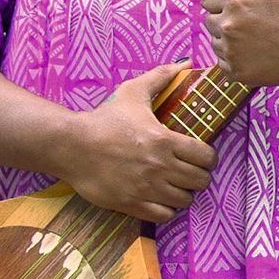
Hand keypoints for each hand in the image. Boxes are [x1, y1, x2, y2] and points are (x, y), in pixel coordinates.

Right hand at [58, 63, 218, 222]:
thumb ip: (161, 78)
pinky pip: (164, 215)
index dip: (208, 158)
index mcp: (165, 140)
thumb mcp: (133, 93)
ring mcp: (146, 188)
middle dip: (198, 176)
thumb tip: (185, 63)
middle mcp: (160, 166)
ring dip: (183, 193)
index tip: (200, 157)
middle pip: (200, 181)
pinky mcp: (132, 204)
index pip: (207, 157)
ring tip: (174, 185)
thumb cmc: (104, 118)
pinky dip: (166, 209)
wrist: (70, 145)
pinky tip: (159, 198)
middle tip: (188, 171)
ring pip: (184, 200)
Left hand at [202, 0, 278, 88]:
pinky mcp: (236, 73)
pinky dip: (235, 59)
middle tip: (255, 22)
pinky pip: (223, 62)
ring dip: (229, 39)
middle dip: (227, 18)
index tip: (246, 5)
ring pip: (216, 41)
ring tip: (258, 38)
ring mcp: (231, 52)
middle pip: (210, 20)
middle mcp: (228, 27)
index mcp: (235, 2)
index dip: (226, 0)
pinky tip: (257, 53)